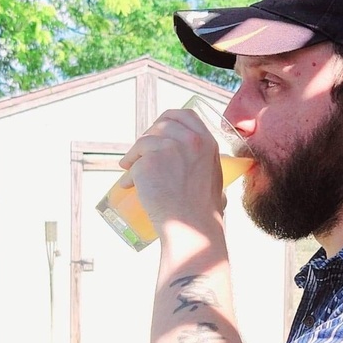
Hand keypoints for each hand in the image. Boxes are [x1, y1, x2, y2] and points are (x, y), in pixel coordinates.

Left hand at [118, 108, 224, 232]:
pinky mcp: (149, 160)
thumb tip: (184, 162)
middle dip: (149, 136)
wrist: (192, 227)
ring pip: (144, 141)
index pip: (186, 115)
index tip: (159, 128)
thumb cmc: (203, 212)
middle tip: (142, 152)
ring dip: (135, 154)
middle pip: (162, 124)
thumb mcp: (213, 177)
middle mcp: (190, 140)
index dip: (170, 118)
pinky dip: (129, 173)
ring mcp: (169, 147)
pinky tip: (130, 185)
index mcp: (207, 143)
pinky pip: (133, 161)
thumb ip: (202, 162)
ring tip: (131, 170)